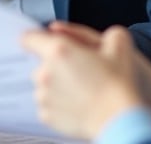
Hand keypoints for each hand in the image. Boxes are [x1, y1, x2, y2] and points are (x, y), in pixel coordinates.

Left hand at [43, 22, 150, 140]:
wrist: (120, 119)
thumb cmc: (119, 83)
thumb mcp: (117, 42)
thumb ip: (88, 31)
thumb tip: (70, 33)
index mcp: (58, 51)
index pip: (29, 37)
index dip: (38, 37)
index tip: (45, 42)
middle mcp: (45, 73)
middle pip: (42, 63)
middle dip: (56, 64)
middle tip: (81, 69)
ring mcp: (44, 96)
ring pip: (45, 84)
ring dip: (57, 83)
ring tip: (83, 88)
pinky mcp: (47, 116)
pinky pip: (49, 103)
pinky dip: (59, 102)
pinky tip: (79, 101)